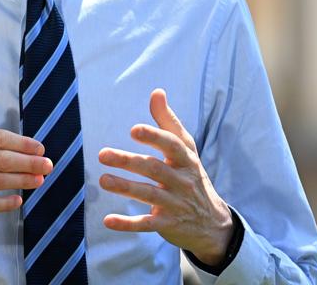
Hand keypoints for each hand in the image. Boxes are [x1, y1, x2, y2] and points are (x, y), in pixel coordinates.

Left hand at [97, 88, 233, 266]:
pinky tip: (108, 220)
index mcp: (186, 160)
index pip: (171, 145)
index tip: (134, 130)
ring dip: (125, 188)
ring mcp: (176, 204)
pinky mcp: (168, 224)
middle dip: (129, 161)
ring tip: (103, 180)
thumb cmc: (192, 176)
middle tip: (102, 154)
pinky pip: (147, 224)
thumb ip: (169, 122)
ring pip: (149, 194)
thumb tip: (157, 92)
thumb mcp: (186, 150)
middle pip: (154, 169)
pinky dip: (128, 223)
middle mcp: (182, 181)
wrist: (214, 223)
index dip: (154, 137)